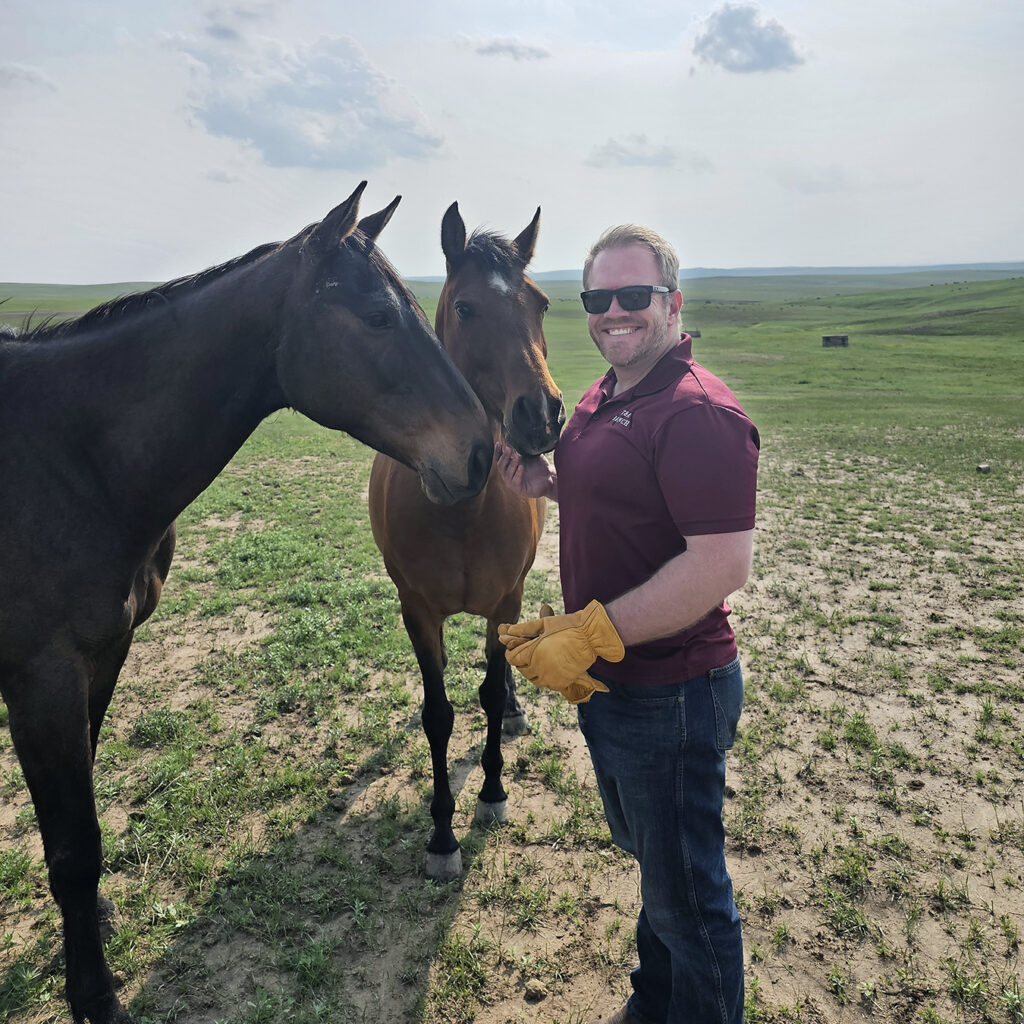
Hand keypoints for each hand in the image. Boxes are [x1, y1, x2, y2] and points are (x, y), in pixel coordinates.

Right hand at [494, 442, 555, 499]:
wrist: (550, 478)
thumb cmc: (539, 466)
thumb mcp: (530, 455)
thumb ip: (522, 448)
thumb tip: (514, 435)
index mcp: (509, 466)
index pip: (499, 459)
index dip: (497, 452)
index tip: (499, 443)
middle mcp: (509, 475)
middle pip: (500, 466)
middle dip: (504, 457)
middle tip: (509, 449)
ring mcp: (513, 483)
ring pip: (507, 474)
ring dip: (511, 465)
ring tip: (517, 456)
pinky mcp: (520, 490)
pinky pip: (515, 482)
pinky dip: (518, 474)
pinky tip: (521, 467)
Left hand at [498, 601, 623, 703]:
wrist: (591, 636)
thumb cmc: (567, 626)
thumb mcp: (543, 624)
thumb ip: (522, 629)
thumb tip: (504, 631)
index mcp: (533, 653)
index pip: (513, 658)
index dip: (511, 653)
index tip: (514, 649)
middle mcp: (540, 668)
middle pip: (522, 670)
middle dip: (521, 662)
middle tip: (525, 653)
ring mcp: (551, 678)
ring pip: (533, 679)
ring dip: (531, 671)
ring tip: (536, 660)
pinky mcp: (562, 683)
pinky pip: (546, 684)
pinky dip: (544, 677)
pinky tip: (547, 667)